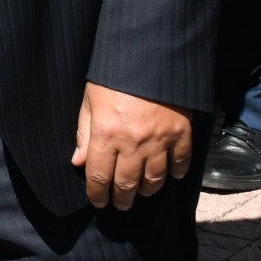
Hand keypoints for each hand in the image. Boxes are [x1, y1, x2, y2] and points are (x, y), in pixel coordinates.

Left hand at [70, 82, 192, 209]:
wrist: (149, 56)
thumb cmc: (113, 77)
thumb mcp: (90, 100)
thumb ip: (84, 133)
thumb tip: (78, 163)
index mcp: (106, 134)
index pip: (99, 176)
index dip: (97, 194)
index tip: (97, 201)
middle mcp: (133, 142)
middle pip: (128, 183)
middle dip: (122, 199)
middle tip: (120, 204)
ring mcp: (160, 140)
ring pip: (155, 179)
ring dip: (147, 191)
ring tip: (141, 193)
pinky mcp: (181, 134)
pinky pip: (180, 163)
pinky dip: (175, 173)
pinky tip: (170, 176)